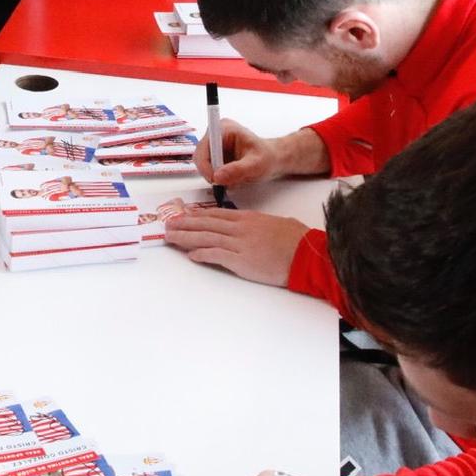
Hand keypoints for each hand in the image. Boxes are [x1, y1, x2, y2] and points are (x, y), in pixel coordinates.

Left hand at [164, 208, 310, 286]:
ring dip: (186, 238)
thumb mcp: (275, 223)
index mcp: (248, 218)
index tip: (184, 215)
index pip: (216, 214)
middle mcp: (240, 228)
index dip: (197, 215)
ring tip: (171, 238)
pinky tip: (190, 255)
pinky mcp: (242, 261)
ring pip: (206, 238)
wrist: (307, 253)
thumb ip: (258, 224)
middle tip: (168, 225)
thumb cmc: (297, 239)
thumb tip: (250, 227)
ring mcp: (240, 244)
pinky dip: (202, 254)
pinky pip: (217, 255)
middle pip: (206, 224)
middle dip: (184, 224)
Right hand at [194, 117, 283, 185]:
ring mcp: (215, 146)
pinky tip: (233, 179)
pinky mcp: (216, 157)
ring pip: (204, 166)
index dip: (205, 164)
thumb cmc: (268, 157)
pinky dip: (219, 178)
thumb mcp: (256, 164)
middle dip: (211, 173)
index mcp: (223, 129)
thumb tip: (217, 177)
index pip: (204, 146)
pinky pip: (210, 170)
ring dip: (216, 177)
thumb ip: (237, 170)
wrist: (273, 160)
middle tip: (223, 184)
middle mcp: (215, 135)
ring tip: (234, 180)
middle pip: (200, 157)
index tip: (214, 179)